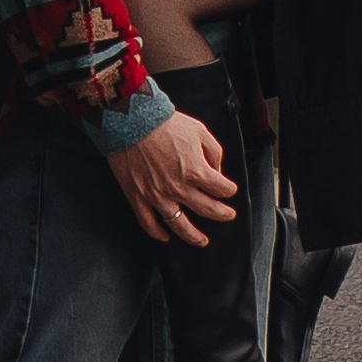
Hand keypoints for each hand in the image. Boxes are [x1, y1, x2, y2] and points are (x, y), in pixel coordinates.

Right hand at [110, 108, 235, 246]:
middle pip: (208, 209)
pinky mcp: (138, 197)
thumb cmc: (164, 123)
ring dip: (194, 236)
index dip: (229, 189)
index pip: (222, 189)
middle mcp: (178, 187)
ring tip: (202, 240)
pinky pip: (149, 223)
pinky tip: (166, 236)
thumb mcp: (199, 131)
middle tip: (227, 216)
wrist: (131, 120)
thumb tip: (217, 170)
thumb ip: (214, 152)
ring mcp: (157, 195)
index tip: (229, 189)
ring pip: (180, 225)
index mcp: (196, 171)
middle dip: (222, 214)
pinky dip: (158, 233)